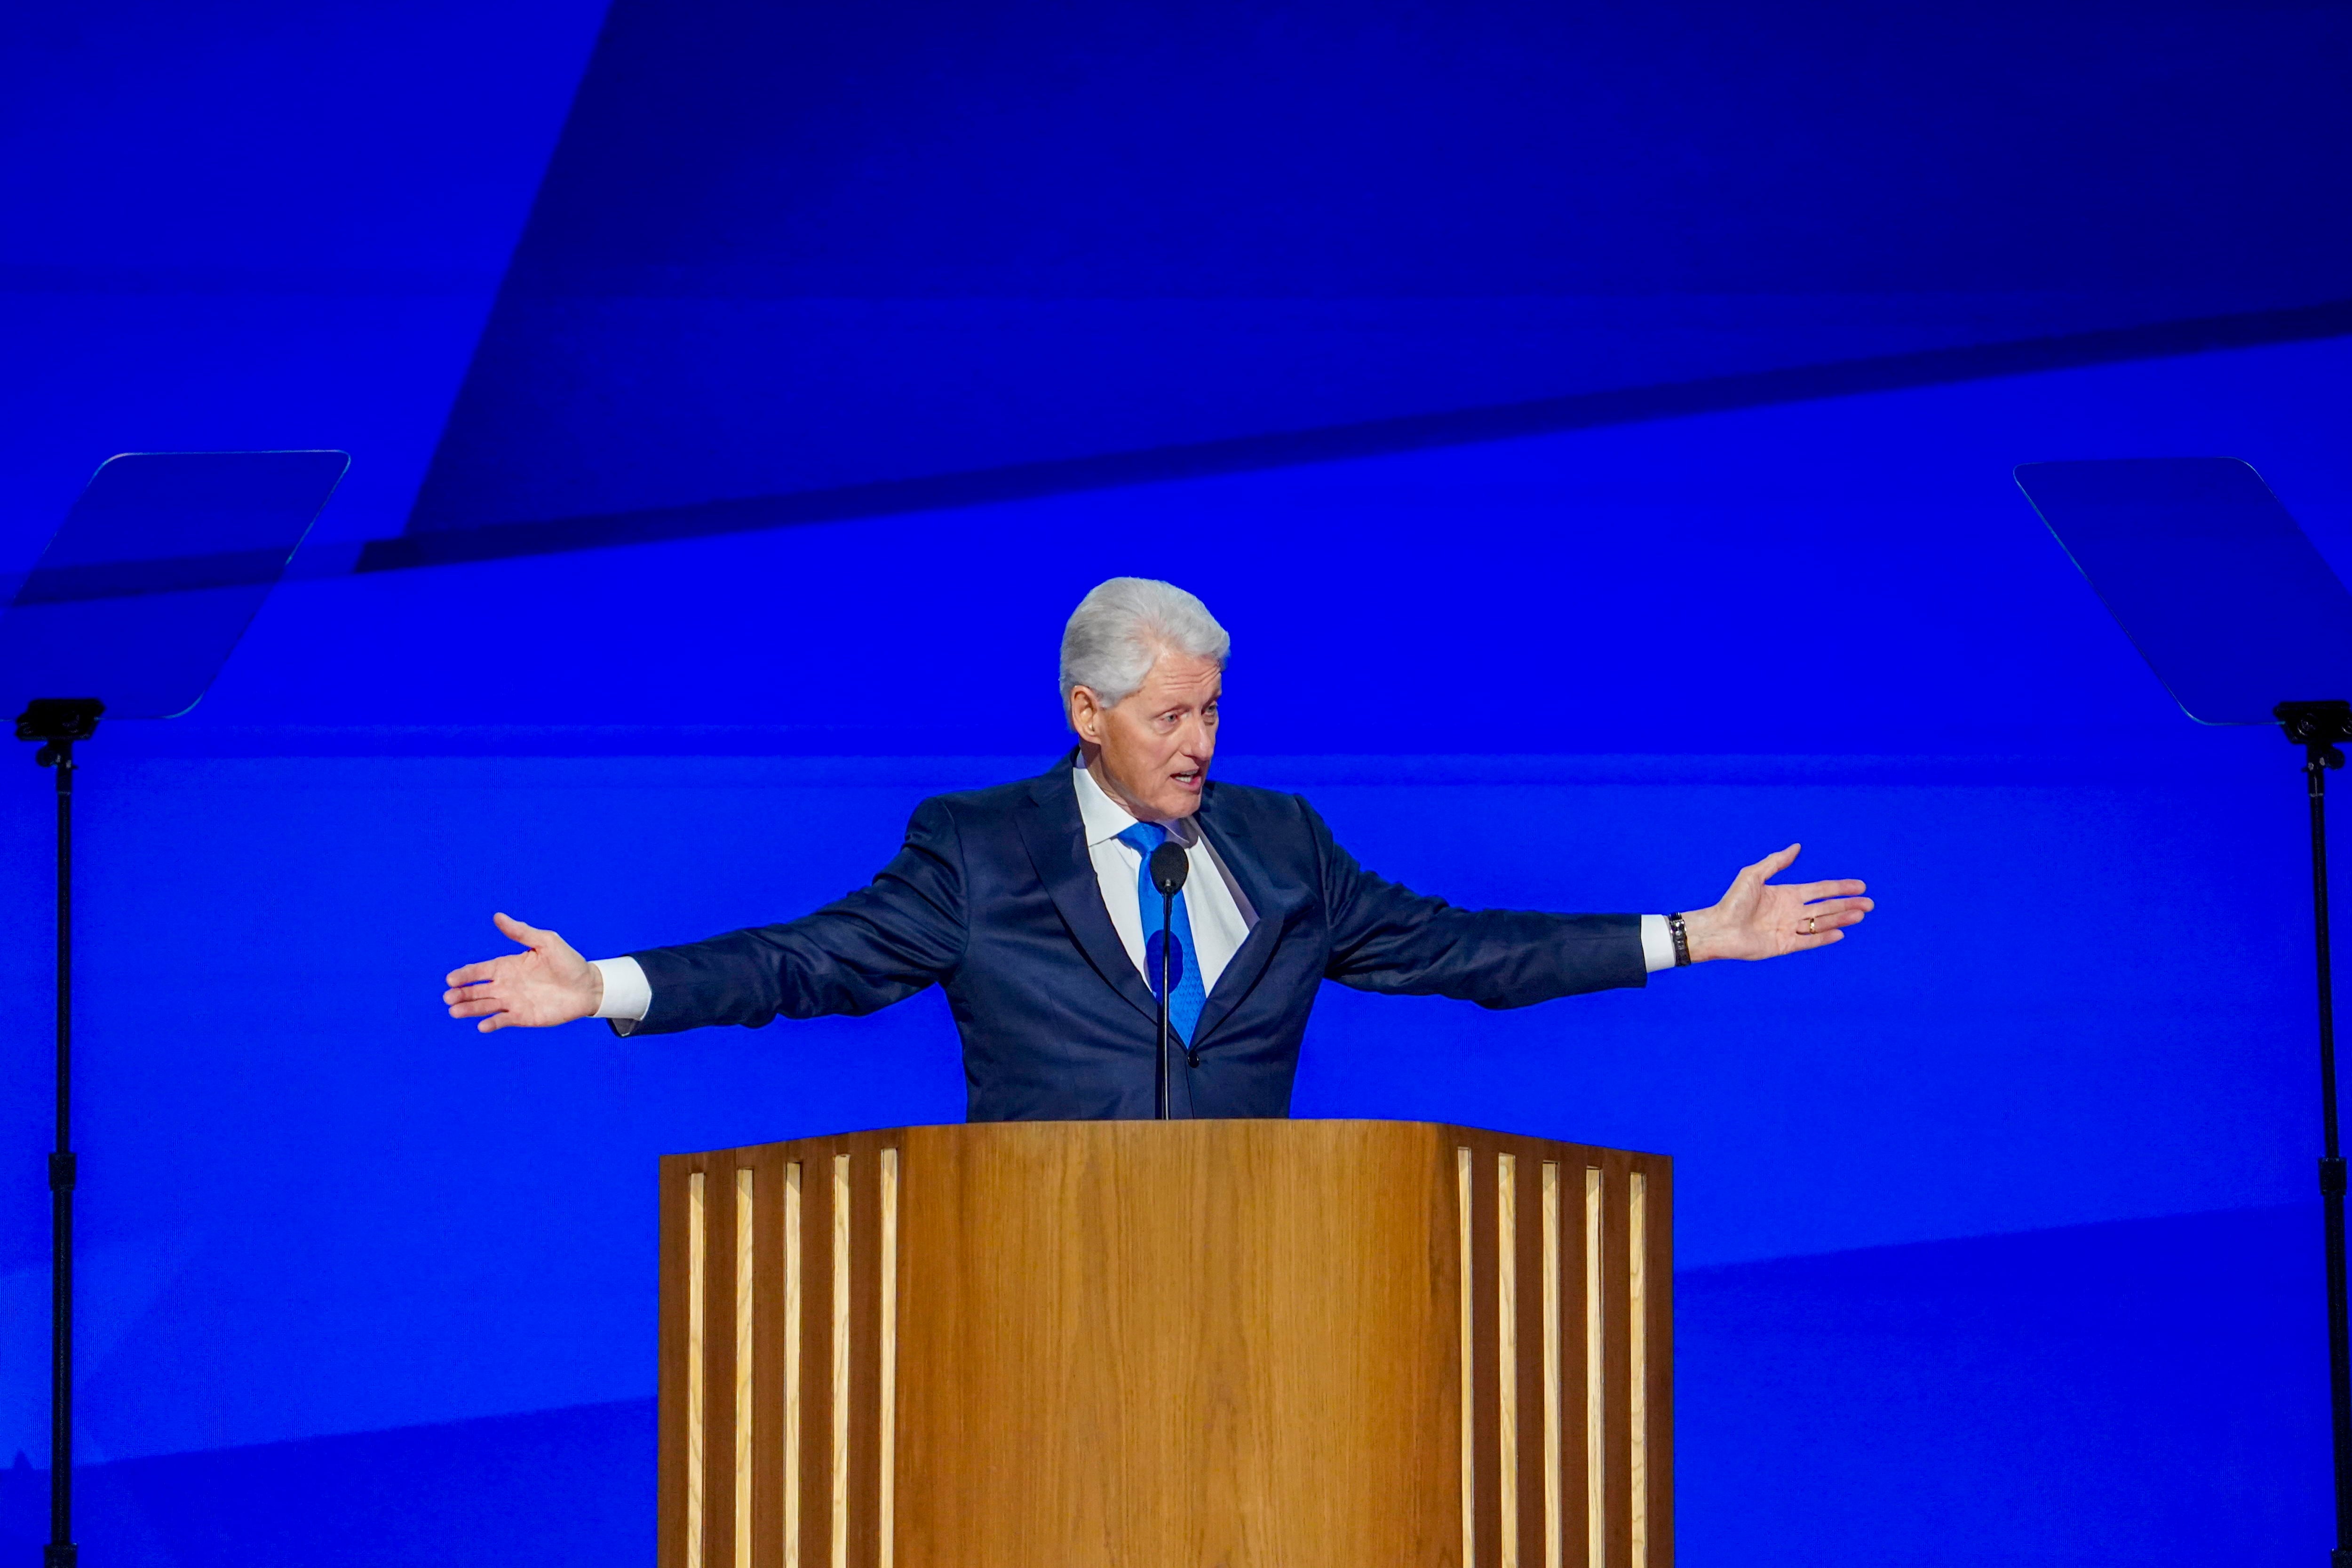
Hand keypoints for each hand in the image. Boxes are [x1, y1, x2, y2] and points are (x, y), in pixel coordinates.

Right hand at [443, 912, 603, 1031]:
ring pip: (485, 1006)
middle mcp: (506, 985)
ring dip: (470, 1009)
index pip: (480, 970)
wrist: (588, 986)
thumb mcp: (546, 941)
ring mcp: (513, 1002)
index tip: (450, 978)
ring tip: (454, 1011)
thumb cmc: (568, 962)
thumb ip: (521, 932)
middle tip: (448, 997)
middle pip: (478, 990)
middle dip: (461, 993)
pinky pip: (503, 1020)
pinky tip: (482, 1025)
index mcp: (508, 966)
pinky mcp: (523, 1017)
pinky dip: (492, 1023)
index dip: (465, 974)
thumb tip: (497, 916)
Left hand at [1681, 845, 1870, 961]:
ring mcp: (1789, 929)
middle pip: (1826, 907)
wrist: (1718, 927)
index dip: (1840, 888)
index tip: (1860, 885)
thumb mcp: (1753, 875)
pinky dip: (1823, 937)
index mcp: (1786, 894)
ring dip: (1841, 919)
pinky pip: (1808, 941)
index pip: (1820, 890)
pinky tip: (1840, 933)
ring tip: (1860, 915)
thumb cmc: (1732, 901)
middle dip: (1847, 904)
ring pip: (1821, 923)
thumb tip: (1796, 847)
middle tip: (1870, 903)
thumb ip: (1776, 862)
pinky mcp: (1784, 945)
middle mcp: (1791, 912)